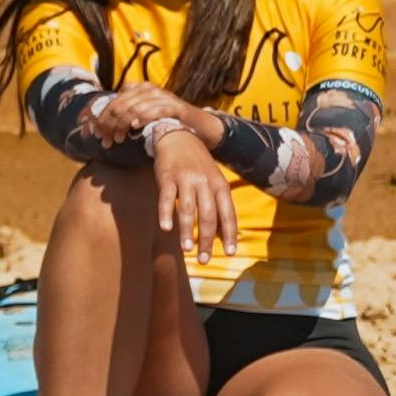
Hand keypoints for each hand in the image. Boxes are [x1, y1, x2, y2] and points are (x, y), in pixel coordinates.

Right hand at [148, 116, 239, 263]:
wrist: (179, 136)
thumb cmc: (198, 164)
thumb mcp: (214, 181)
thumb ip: (218, 205)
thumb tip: (222, 235)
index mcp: (220, 185)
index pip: (227, 213)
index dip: (229, 234)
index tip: (229, 253)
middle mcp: (205, 182)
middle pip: (208, 215)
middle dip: (206, 240)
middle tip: (203, 259)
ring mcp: (186, 179)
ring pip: (188, 209)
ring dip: (187, 231)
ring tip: (187, 249)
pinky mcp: (167, 177)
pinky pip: (166, 198)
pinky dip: (166, 213)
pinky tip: (166, 228)